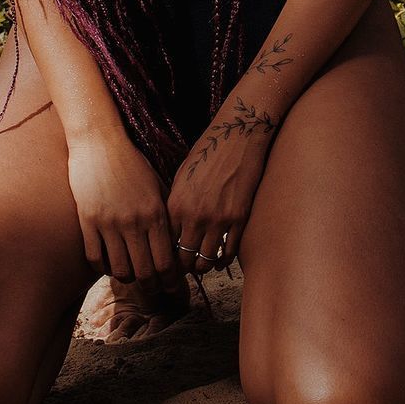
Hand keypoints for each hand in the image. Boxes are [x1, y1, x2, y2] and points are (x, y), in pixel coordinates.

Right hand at [67, 131, 184, 293]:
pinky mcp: (88, 221)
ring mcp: (109, 223)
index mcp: (155, 213)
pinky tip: (109, 265)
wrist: (100, 143)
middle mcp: (134, 221)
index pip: (166, 260)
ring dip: (127, 279)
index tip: (173, 288)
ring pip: (120, 270)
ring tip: (131, 277)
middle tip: (154, 293)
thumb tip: (173, 242)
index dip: (171, 280)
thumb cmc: (131, 162)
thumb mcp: (156, 185)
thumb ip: (163, 214)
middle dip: (152, 288)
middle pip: (145, 271)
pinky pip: (95, 258)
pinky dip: (103, 269)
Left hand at [167, 112, 273, 276]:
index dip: (166, 256)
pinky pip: (229, 252)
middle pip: (184, 258)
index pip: (165, 245)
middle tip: (185, 267)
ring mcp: (218, 219)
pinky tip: (220, 258)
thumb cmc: (207, 152)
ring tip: (202, 264)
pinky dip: (224, 259)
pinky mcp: (239, 219)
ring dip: (203, 266)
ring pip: (206, 261)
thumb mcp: (182, 177)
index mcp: (176, 205)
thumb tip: (172, 229)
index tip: (168, 260)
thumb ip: (175, 204)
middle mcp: (195, 216)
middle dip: (183, 266)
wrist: (236, 136)